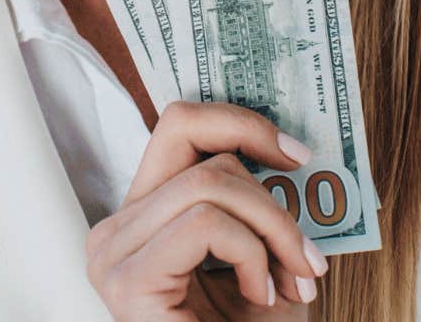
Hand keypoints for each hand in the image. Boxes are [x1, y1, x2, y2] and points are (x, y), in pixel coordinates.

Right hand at [85, 100, 330, 320]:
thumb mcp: (263, 259)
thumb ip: (261, 206)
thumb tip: (294, 151)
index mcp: (142, 219)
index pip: (179, 126)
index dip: (241, 122)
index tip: (299, 154)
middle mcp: (115, 231)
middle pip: (199, 152)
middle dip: (272, 197)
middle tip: (308, 255)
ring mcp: (112, 256)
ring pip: (209, 184)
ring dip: (274, 231)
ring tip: (295, 282)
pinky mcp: (126, 281)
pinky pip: (204, 223)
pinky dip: (252, 256)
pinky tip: (260, 297)